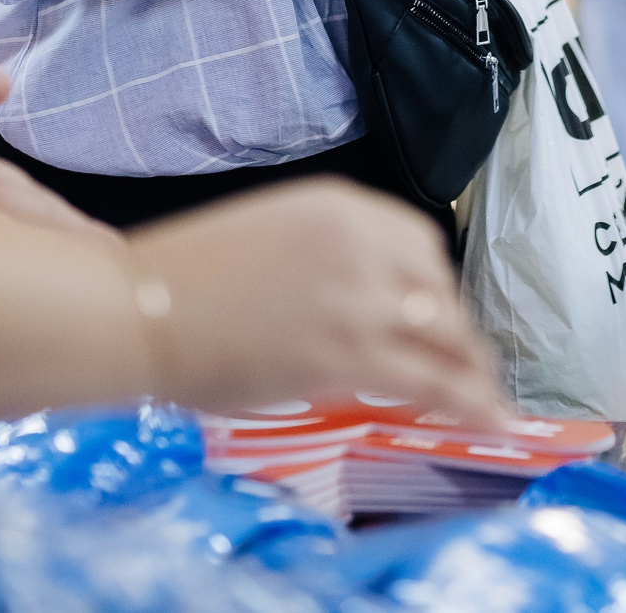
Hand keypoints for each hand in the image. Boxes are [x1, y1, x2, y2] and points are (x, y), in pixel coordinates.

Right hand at [123, 178, 506, 421]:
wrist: (138, 309)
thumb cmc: (180, 280)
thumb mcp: (268, 235)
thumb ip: (325, 257)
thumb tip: (356, 300)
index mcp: (339, 207)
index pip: (418, 242)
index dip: (435, 283)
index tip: (438, 310)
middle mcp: (361, 244)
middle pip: (439, 287)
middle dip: (454, 328)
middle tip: (462, 359)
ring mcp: (360, 299)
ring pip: (446, 334)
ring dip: (471, 367)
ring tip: (485, 394)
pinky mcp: (351, 354)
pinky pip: (432, 380)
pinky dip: (469, 401)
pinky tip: (486, 417)